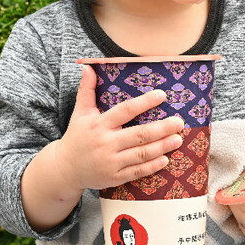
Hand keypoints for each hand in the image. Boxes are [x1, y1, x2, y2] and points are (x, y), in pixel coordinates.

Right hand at [56, 65, 184, 191]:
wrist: (66, 168)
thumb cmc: (77, 136)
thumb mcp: (80, 113)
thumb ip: (86, 90)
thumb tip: (88, 67)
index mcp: (99, 125)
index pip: (125, 111)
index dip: (144, 103)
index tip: (162, 95)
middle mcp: (105, 143)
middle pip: (139, 135)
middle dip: (161, 128)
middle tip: (179, 122)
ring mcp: (111, 162)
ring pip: (141, 154)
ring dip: (162, 147)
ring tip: (178, 139)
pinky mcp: (115, 178)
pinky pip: (137, 172)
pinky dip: (152, 166)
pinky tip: (166, 159)